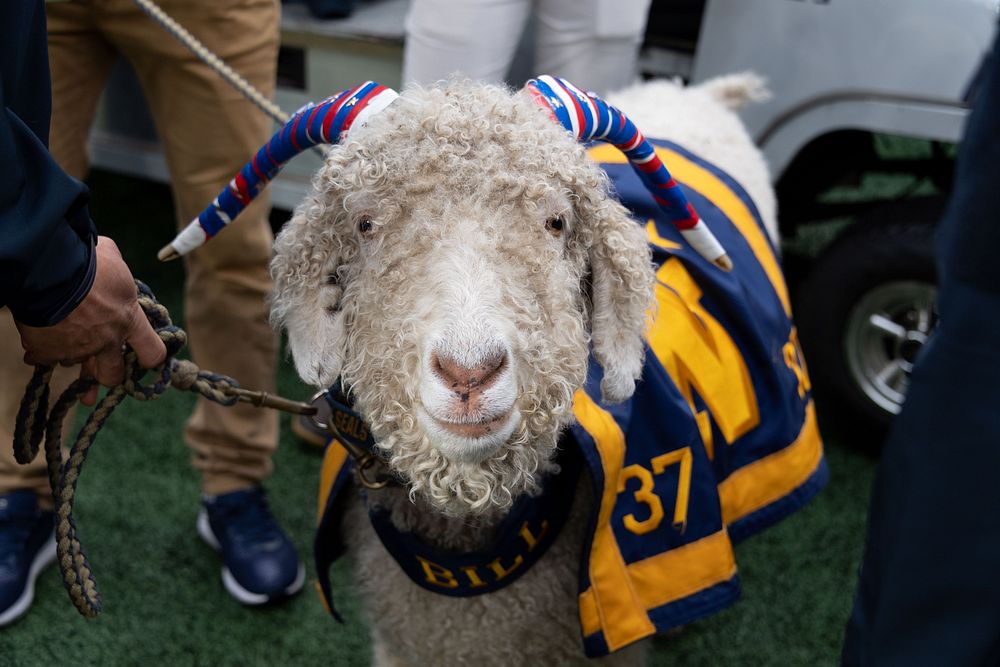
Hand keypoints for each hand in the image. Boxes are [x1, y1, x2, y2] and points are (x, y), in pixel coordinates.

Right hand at [15, 236, 167, 403]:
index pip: (153, 353)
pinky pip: (44, 358)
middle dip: (109, 373)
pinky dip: (42, 350)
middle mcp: (107, 341)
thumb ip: (115, 270)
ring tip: (64, 337)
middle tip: (102, 366)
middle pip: (113, 376)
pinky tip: (39, 337)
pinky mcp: (48, 353)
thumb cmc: (87, 261)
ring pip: (76, 366)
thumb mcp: (111, 257)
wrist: (48, 271)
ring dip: (72, 355)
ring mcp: (77, 350)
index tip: (143, 357)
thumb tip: (110, 259)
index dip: (150, 358)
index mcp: (129, 320)